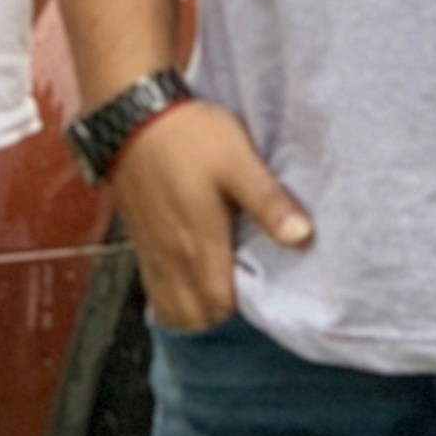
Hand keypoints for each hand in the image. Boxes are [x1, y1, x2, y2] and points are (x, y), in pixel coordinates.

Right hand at [111, 98, 312, 331]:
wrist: (131, 118)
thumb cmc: (191, 138)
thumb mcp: (237, 161)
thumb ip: (267, 201)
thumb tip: (303, 238)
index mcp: (200, 245)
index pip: (220, 306)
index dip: (244, 304)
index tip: (262, 282)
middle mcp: (172, 260)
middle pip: (194, 318)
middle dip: (219, 312)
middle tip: (243, 283)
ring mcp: (152, 255)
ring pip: (171, 309)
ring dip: (195, 308)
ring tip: (218, 282)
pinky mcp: (139, 244)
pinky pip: (155, 291)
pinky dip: (174, 295)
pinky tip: (193, 272)